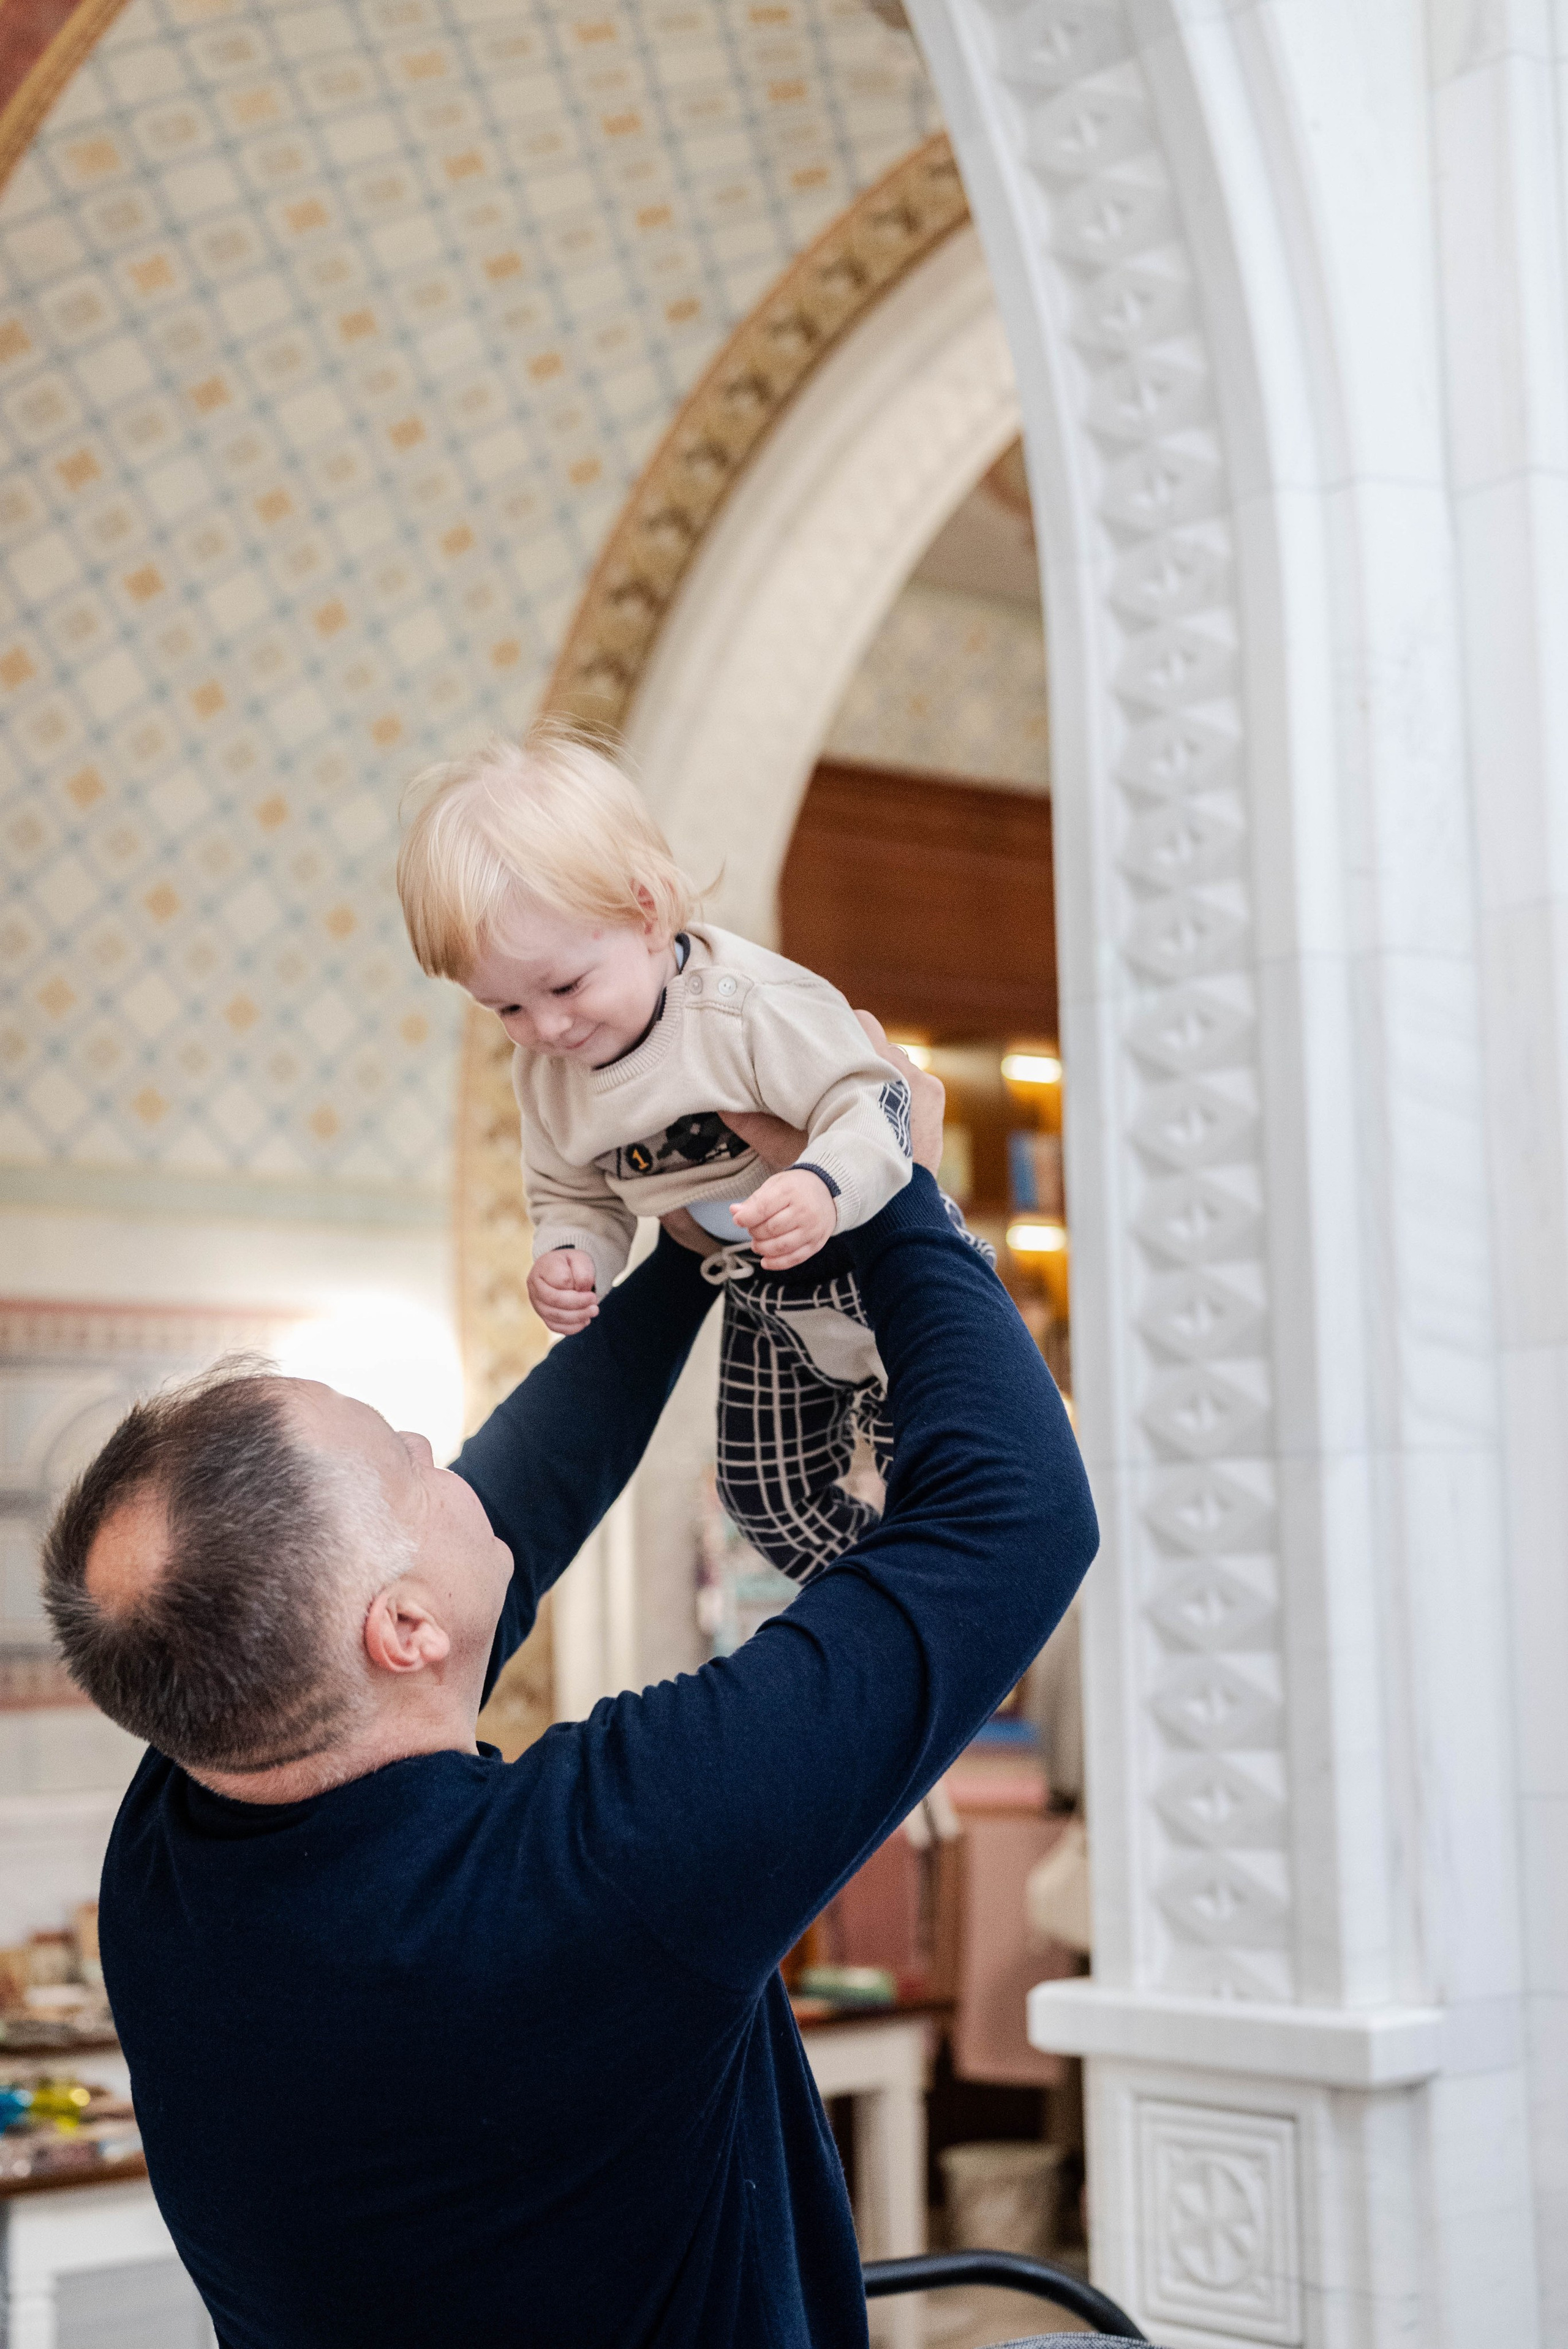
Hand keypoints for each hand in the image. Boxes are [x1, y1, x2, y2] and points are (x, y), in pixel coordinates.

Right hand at [527, 1248, 598, 1334]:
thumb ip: (583, 1274)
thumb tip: (581, 1292)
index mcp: (544, 1266)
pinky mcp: (542, 1315)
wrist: (562, 1270)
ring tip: (592, 1312)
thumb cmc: (571, 1264)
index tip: (590, 1290)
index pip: (561, 1280)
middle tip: (595, 1303)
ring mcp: (536, 1302)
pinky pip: (554, 1326)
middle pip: (555, 1300)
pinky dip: (571, 1327)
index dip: (578, 1287)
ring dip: (577, 1317)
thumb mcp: (581, 1260)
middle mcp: (535, 1286)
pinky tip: (583, 1321)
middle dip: (578, 1304)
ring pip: (555, 1316)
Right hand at [717, 1013, 945, 1178]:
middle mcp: (901, 1066)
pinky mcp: (934, 1096)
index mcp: (868, 1067)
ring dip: (878, 1069)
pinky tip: (882, 1105)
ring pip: (894, 1059)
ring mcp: (922, 1080)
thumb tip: (725, 1107)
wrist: (895, 1206)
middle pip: (875, 1038)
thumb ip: (758, 1125)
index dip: (836, 1027)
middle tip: (834, 1066)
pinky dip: (898, 1088)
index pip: (857, 1022)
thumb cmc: (840, 1174)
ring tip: (857, 1088)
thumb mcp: (792, 1150)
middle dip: (856, 1049)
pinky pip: (914, 1078)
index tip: (820, 1039)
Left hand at [731, 1167, 837, 1270]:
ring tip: (757, 1244)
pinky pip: (794, 1258)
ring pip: (781, 1246)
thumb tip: (734, 1212)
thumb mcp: (776, 1185)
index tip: (738, 1220)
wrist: (829, 1192)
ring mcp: (812, 1229)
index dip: (746, 1218)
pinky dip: (777, 1263)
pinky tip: (765, 1261)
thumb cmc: (797, 1188)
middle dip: (754, 1232)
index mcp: (791, 1191)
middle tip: (752, 1229)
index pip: (763, 1208)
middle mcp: (804, 1211)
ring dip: (762, 1248)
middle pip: (770, 1229)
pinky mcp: (816, 1243)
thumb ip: (755, 1200)